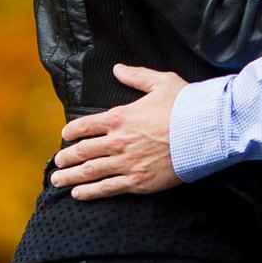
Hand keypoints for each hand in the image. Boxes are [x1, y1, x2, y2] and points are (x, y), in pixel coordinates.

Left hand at [48, 64, 187, 197]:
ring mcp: (126, 163)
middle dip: (66, 157)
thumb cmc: (185, 105)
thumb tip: (117, 68)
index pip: (86, 125)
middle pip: (83, 151)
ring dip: (70, 177)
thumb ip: (136, 76)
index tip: (65, 136)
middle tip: (57, 162)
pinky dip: (89, 192)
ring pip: (90, 172)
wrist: (205, 132)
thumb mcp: (161, 82)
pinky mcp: (138, 182)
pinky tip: (78, 194)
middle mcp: (118, 141)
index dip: (72, 131)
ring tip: (58, 180)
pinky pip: (107, 188)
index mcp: (120, 117)